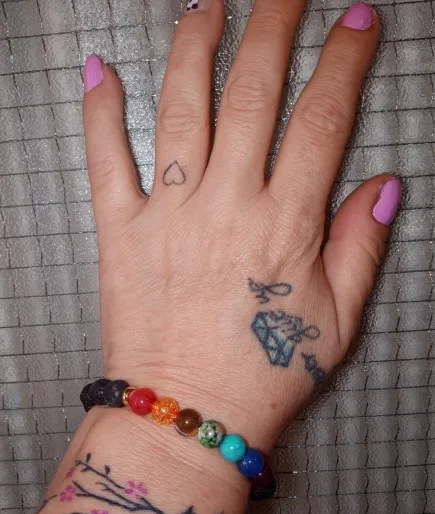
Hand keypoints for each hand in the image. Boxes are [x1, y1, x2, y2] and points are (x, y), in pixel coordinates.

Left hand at [82, 1, 399, 446]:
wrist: (189, 415)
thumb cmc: (263, 375)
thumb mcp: (337, 321)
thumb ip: (360, 247)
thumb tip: (382, 186)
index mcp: (285, 224)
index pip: (322, 119)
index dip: (344, 62)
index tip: (355, 23)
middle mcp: (226, 205)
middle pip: (253, 93)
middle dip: (274, 27)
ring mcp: (169, 214)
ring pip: (182, 108)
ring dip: (195, 47)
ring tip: (209, 5)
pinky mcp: (121, 233)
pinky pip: (106, 161)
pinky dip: (99, 114)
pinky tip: (99, 72)